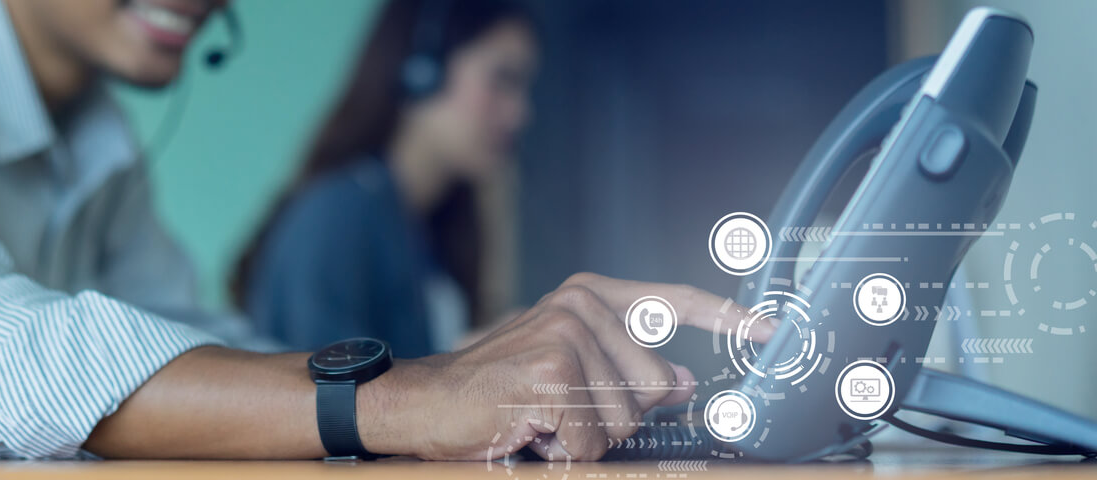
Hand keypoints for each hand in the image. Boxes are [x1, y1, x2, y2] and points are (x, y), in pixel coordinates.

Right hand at [359, 272, 775, 460]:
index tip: (775, 330)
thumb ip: (626, 366)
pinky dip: (562, 453)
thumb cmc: (492, 388)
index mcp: (589, 296)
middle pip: (654, 386)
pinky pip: (591, 441)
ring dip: (584, 438)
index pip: (672, 301)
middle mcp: (581, 305)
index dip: (728, 319)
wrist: (422, 402)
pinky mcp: (553, 373)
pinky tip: (529, 430)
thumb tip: (683, 380)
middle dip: (614, 417)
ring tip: (540, 418)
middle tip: (560, 411)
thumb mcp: (565, 366)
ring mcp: (567, 335)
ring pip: (624, 419)